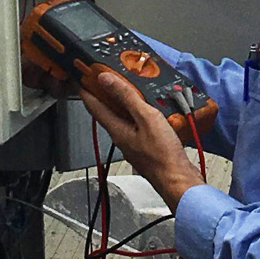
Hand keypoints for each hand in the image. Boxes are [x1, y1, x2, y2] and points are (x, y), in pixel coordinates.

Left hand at [80, 69, 205, 214]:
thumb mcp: (145, 117)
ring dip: (120, 104)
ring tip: (125, 89)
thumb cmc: (162, 154)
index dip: (86, 91)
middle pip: (107, 113)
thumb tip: (104, 79)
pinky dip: (135, 114)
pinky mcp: (145, 148)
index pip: (94, 107)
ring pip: (122, 119)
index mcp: (117, 130)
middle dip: (103, 95)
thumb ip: (126, 96)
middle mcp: (121, 138)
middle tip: (103, 79)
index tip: (81, 79)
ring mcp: (133, 144)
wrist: (178, 179)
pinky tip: (145, 110)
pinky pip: (135, 126)